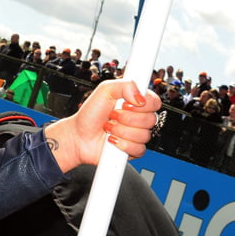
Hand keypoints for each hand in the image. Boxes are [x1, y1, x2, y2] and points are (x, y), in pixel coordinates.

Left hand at [42, 79, 160, 171]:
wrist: (79, 136)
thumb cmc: (91, 113)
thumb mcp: (105, 90)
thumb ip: (124, 85)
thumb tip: (140, 96)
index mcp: (135, 102)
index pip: (155, 101)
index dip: (144, 103)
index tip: (126, 103)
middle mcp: (138, 118)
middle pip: (151, 119)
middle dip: (127, 118)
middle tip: (113, 115)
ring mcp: (137, 135)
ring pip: (144, 135)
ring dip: (121, 131)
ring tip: (109, 127)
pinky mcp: (133, 150)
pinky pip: (139, 149)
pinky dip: (122, 144)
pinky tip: (112, 139)